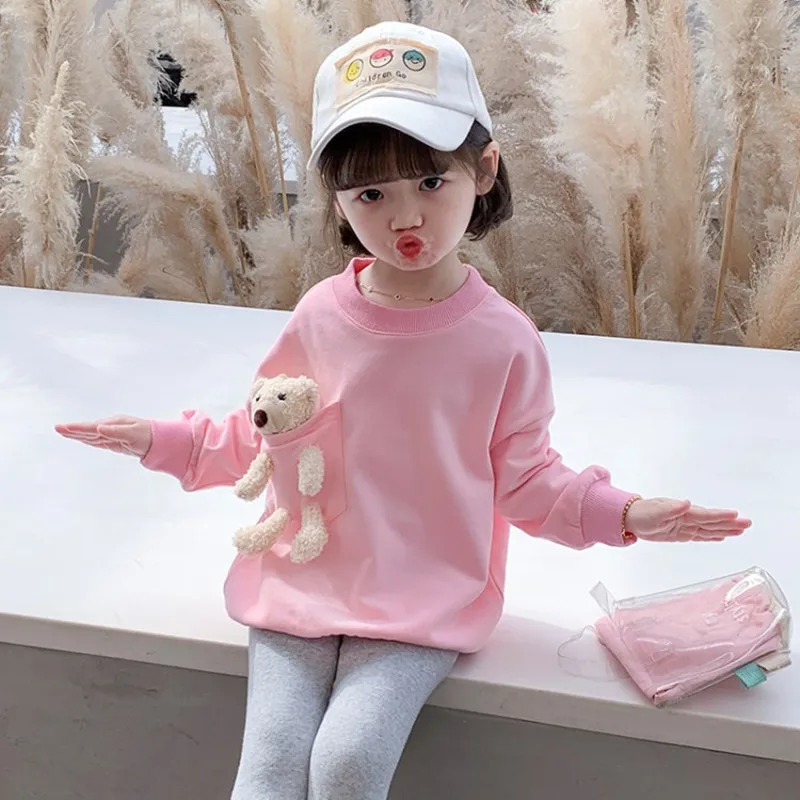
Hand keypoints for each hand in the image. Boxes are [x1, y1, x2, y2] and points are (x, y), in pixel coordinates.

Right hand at [55, 416, 151, 457]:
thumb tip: (99, 428)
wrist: (160, 440)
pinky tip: (80, 438)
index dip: (77, 428)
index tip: (64, 427)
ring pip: (91, 436)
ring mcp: (112, 434)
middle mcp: (111, 427)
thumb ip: (116, 432)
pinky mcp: (114, 442)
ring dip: (77, 435)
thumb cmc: (148, 435)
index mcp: (114, 424)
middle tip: (57, 428)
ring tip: (63, 432)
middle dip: (73, 430)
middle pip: (88, 431)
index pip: (92, 428)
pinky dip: (88, 440)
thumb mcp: (133, 434)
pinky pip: (98, 441)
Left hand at [625, 498, 750, 542]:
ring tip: (741, 530)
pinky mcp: (680, 534)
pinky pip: (700, 535)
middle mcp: (687, 518)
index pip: (706, 515)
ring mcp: (685, 526)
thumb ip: (671, 509)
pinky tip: (721, 536)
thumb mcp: (655, 511)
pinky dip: (711, 536)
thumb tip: (685, 503)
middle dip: (730, 523)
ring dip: (725, 530)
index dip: (720, 516)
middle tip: (748, 524)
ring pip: (709, 529)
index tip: (736, 515)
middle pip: (712, 522)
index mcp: (683, 512)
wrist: (631, 518)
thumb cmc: (642, 513)